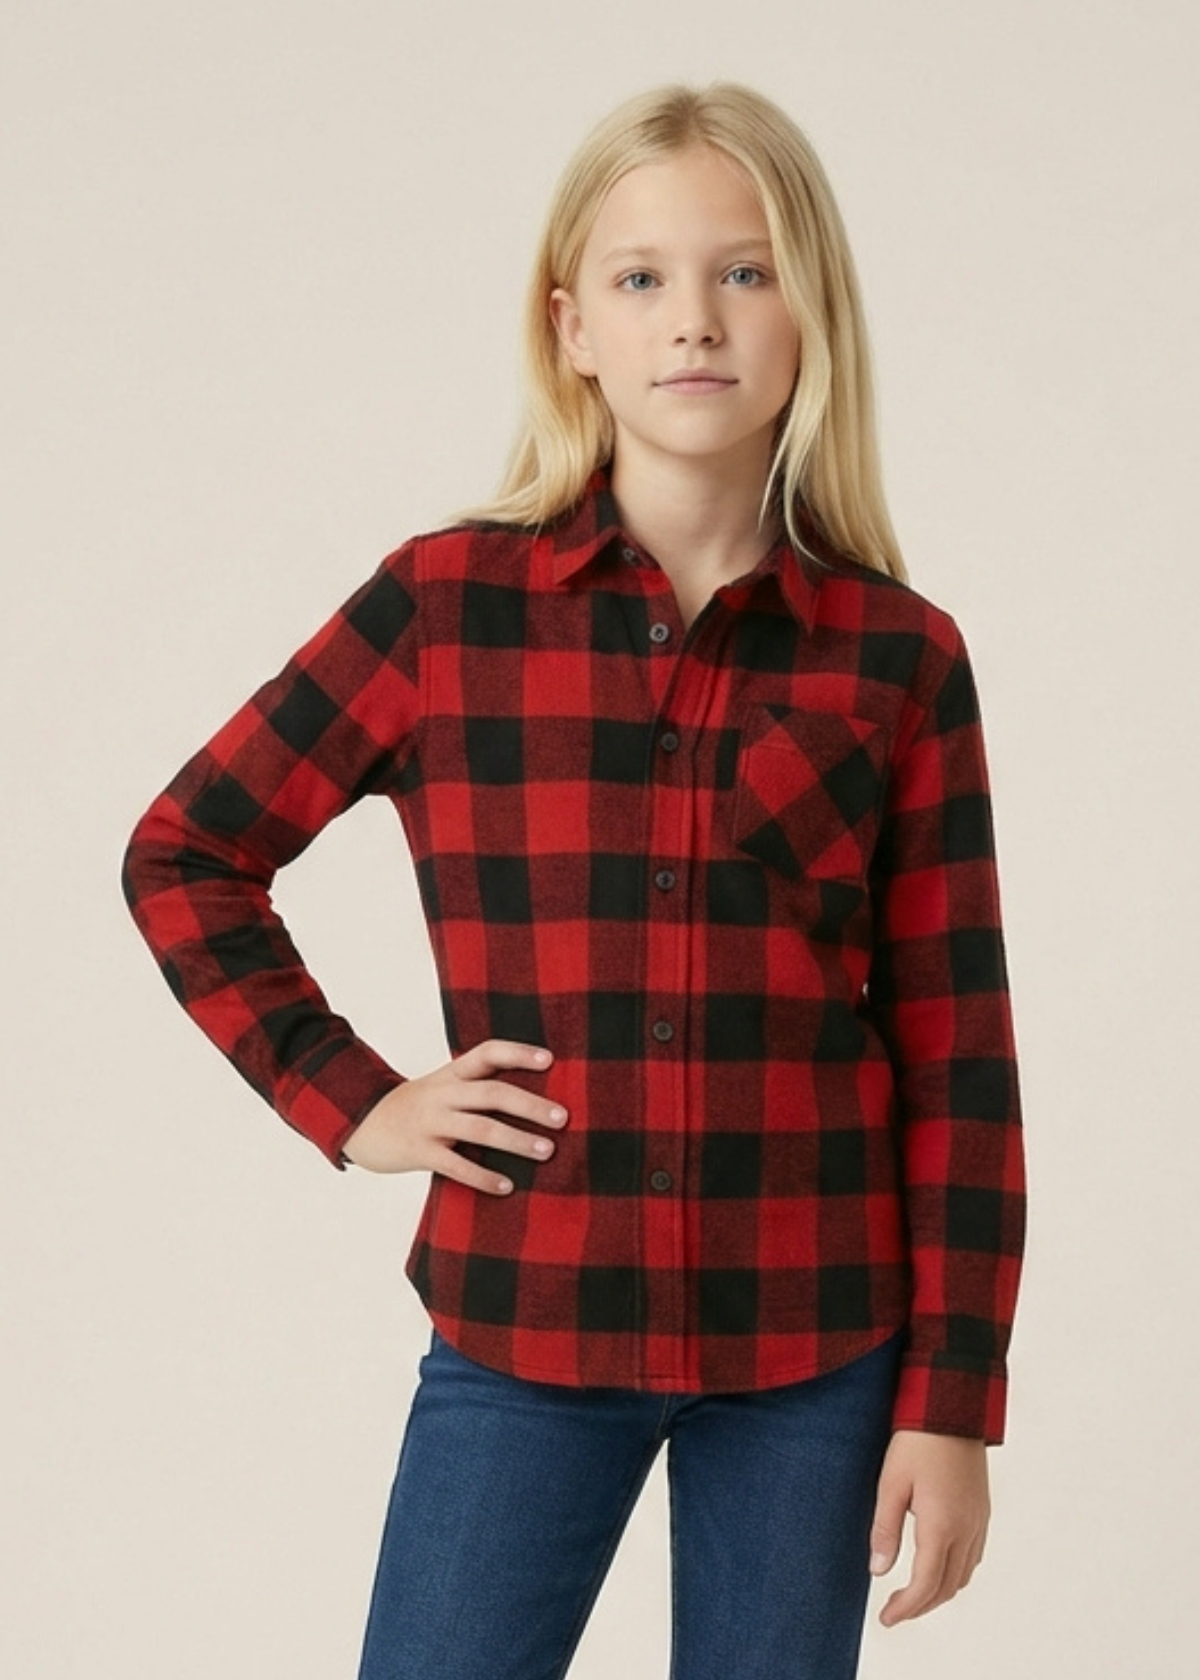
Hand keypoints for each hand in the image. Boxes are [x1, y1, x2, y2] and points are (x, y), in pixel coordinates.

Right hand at [341, 1039, 566, 1190]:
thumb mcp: (440, 1089)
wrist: (358, 1124)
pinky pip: (456, 1165)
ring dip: (517, 1140)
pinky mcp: (419, 1151)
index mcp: (450, 1074)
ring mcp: (429, 1122)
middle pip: (492, 1092)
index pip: (487, 1053)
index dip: (518, 1053)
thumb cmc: (413, 1109)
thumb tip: (531, 1102)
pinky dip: (483, 1176)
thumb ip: (475, 1090)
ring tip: (547, 1151)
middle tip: (562, 1118)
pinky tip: (506, 1187)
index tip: (550, 1060)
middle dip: (530, 1105)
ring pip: (480, 1128)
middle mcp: (442, 1094)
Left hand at [869, 1428, 989, 1625]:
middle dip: (921, 1606)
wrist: (952, 1407)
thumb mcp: (890, 1483)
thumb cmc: (916, 1441)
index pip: (925, 1585)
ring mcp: (979, 1520)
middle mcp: (967, 1529)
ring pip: (964, 1575)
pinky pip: (974, 1556)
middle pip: (947, 1587)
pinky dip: (955, 1572)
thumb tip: (878, 1571)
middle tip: (894, 1611)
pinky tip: (937, 1565)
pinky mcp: (983, 1510)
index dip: (905, 1608)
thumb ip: (885, 1529)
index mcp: (942, 1526)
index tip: (885, 1619)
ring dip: (939, 1592)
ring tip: (912, 1593)